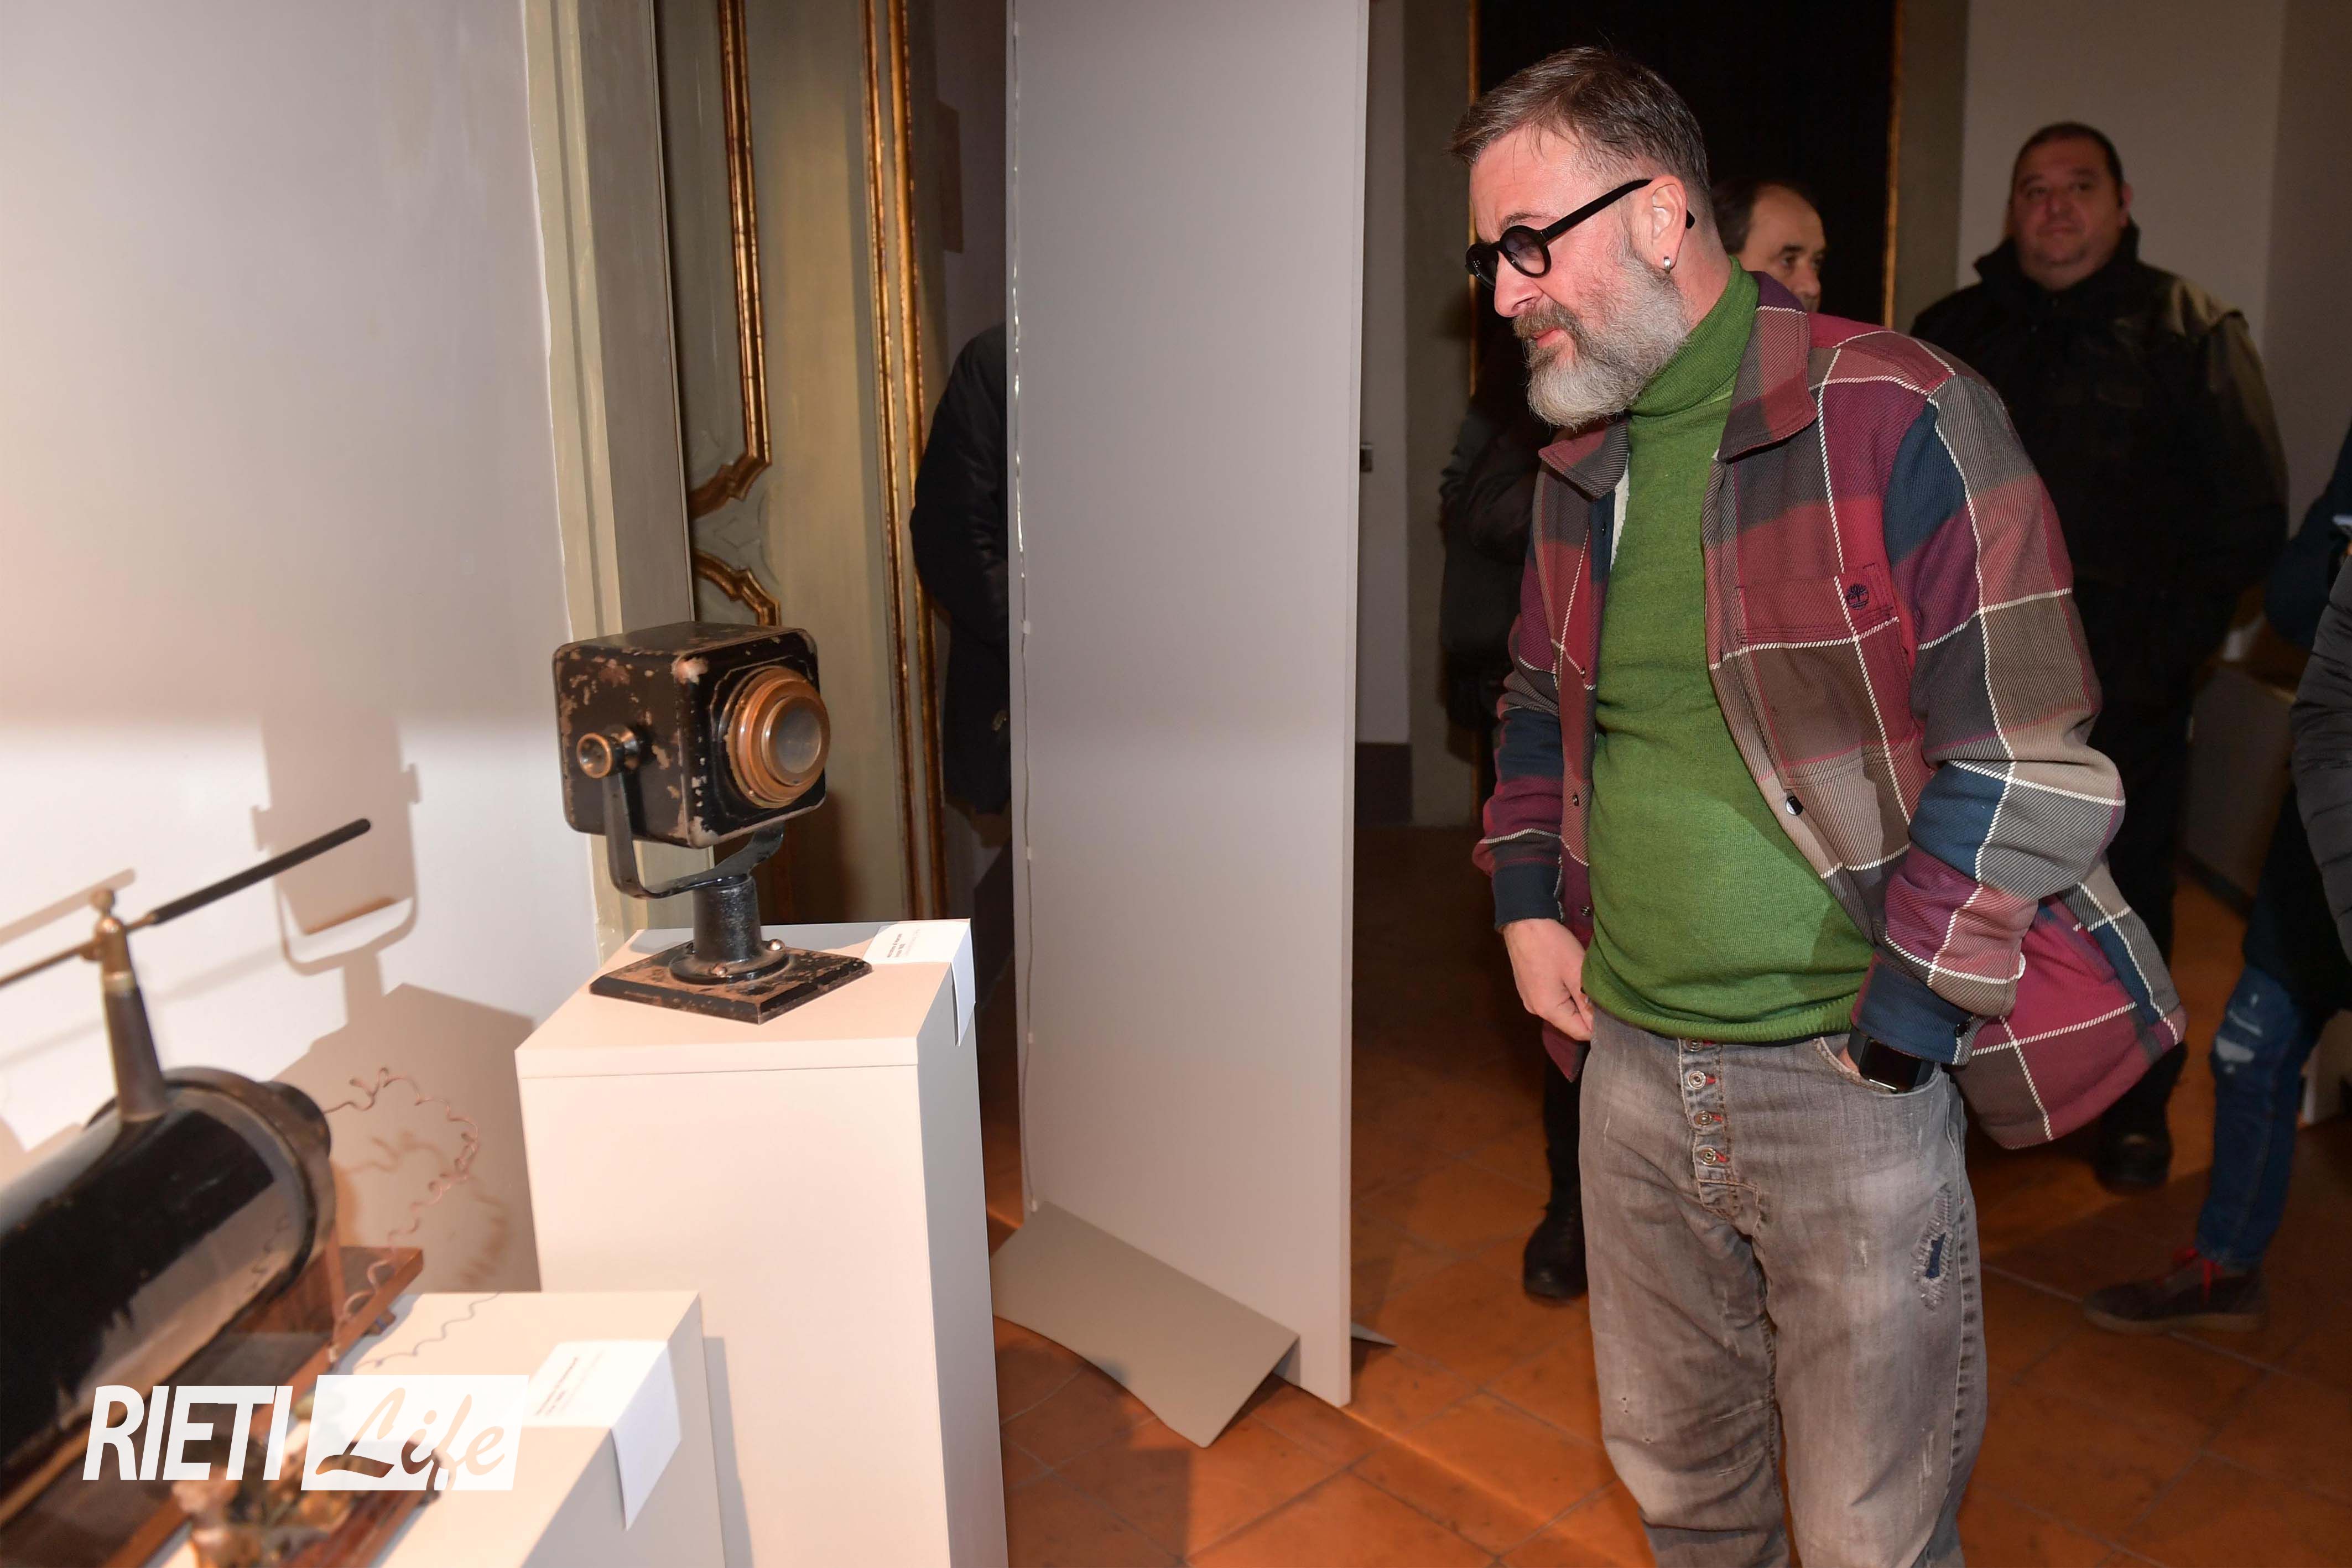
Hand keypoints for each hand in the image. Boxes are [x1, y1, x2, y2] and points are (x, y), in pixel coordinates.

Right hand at [1501, 918, 1594, 1040]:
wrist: (1523, 921)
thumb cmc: (1552, 945)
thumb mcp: (1577, 973)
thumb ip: (1588, 1003)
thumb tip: (1600, 1026)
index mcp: (1548, 1010)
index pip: (1580, 1033)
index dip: (1599, 1026)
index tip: (1612, 1009)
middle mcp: (1536, 1010)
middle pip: (1570, 1022)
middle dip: (1587, 1012)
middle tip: (1601, 991)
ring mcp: (1529, 999)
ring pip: (1561, 1009)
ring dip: (1575, 1000)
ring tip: (1584, 981)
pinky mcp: (1527, 988)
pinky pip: (1551, 999)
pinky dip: (1563, 993)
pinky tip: (1568, 976)